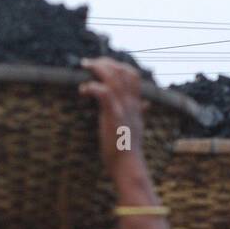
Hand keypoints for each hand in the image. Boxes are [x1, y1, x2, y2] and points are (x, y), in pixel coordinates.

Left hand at [79, 57, 148, 185]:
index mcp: (136, 104)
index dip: (119, 65)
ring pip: (113, 77)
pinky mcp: (114, 116)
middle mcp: (132, 103)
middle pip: (122, 70)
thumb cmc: (128, 150)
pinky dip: (92, 87)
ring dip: (97, 68)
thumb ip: (139, 112)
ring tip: (85, 67)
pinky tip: (83, 90)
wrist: (129, 166)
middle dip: (105, 62)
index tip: (104, 65)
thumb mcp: (136, 126)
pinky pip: (104, 93)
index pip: (133, 75)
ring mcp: (124, 108)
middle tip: (89, 63)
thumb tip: (146, 105)